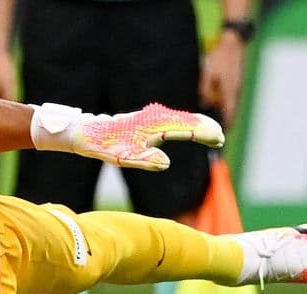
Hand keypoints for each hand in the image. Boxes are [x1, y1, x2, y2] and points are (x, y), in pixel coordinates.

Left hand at [72, 103, 224, 170]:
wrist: (86, 133)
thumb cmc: (104, 146)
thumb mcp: (123, 158)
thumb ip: (144, 161)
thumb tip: (165, 163)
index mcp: (153, 126)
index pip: (186, 128)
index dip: (203, 133)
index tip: (218, 139)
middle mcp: (154, 118)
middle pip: (187, 120)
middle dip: (205, 128)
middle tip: (220, 138)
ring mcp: (151, 117)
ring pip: (180, 118)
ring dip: (197, 125)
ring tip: (212, 134)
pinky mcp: (146, 119)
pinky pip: (171, 120)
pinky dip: (184, 124)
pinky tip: (188, 129)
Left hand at [199, 31, 245, 127]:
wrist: (233, 43)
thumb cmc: (219, 58)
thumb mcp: (208, 74)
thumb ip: (205, 91)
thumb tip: (205, 105)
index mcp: (229, 93)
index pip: (229, 115)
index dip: (225, 127)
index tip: (221, 137)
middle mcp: (235, 92)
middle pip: (230, 112)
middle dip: (224, 122)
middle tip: (216, 133)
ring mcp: (237, 86)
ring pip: (231, 105)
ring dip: (224, 113)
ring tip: (216, 122)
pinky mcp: (236, 81)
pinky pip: (231, 97)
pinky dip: (225, 104)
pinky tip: (217, 104)